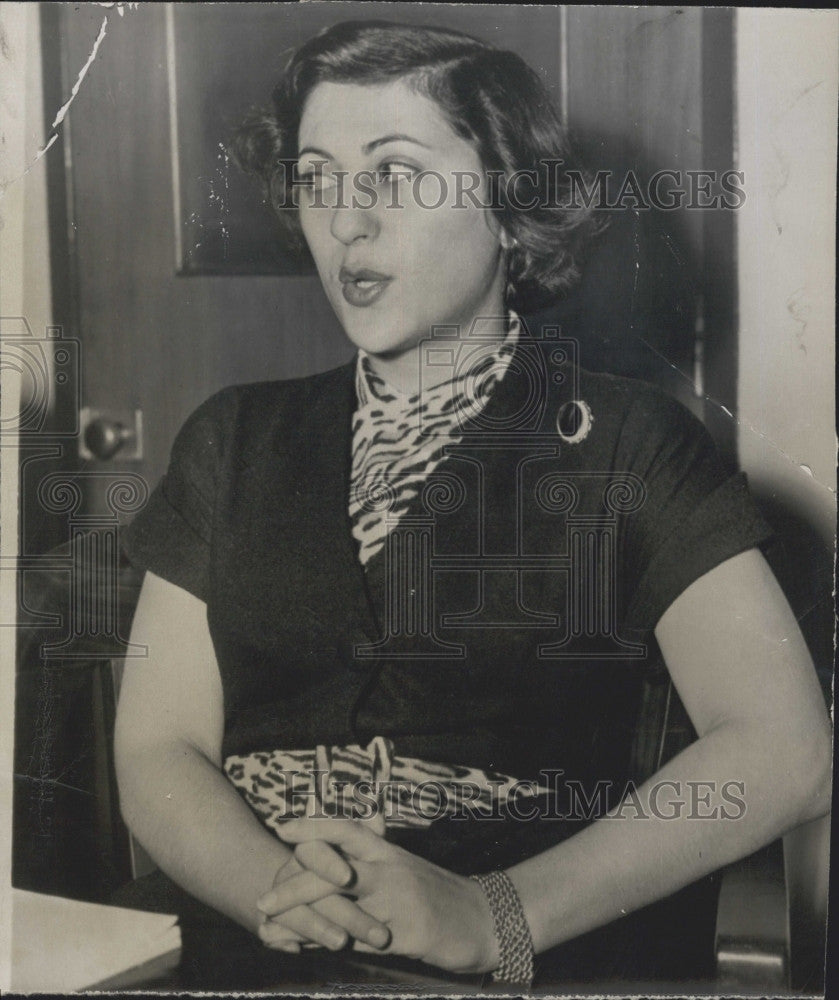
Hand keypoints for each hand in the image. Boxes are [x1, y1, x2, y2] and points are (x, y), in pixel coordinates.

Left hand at [259, 816, 499, 973]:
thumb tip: (330, 874)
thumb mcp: (404, 873)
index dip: (314, 826)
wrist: (484, 919)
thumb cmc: (437, 897)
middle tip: (263, 901)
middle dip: (292, 884)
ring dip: (300, 918)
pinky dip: (325, 942)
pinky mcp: (406, 931)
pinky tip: (305, 948)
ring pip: (340, 903)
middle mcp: (390, 869)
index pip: (346, 828)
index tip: (283, 828)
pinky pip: (357, 937)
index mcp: (388, 852)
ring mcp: (398, 900)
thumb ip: (369, 869)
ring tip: (272, 929)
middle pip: (332, 866)